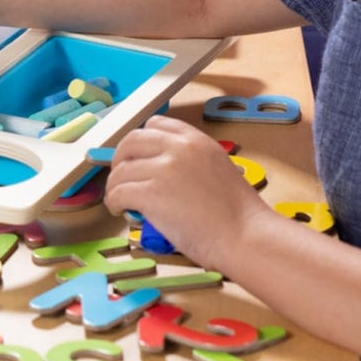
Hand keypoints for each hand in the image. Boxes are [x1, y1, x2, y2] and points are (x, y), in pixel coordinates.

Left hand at [104, 117, 259, 268]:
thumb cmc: (238, 214)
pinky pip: (118, 193)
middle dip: (121, 159)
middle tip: (121, 177)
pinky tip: (121, 211)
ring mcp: (163, 169)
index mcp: (196, 140)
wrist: (245, 236)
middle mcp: (178, 148)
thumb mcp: (217, 168)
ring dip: (115, 186)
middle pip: (131, 141)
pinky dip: (114, 202)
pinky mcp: (151, 194)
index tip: (137, 157)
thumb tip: (159, 171)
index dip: (141, 142)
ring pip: (121, 171)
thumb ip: (190, 161)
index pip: (156, 124)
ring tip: (120, 201)